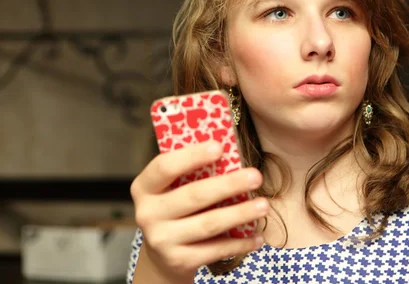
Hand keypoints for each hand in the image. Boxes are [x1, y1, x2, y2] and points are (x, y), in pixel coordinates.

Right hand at [130, 141, 266, 281]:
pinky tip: (258, 236)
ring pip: (208, 224)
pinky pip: (215, 250)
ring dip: (240, 213)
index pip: (164, 167)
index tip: (220, 147)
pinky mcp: (178, 261)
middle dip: (229, 185)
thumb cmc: (177, 207)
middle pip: (193, 195)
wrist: (164, 256)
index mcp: (145, 187)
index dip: (192, 156)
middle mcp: (147, 214)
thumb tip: (230, 148)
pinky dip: (240, 243)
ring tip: (264, 205)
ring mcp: (161, 240)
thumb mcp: (174, 188)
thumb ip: (193, 170)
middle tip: (256, 176)